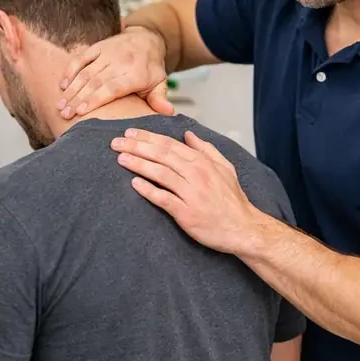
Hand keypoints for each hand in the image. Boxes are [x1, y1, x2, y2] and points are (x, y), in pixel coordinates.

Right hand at [58, 27, 173, 118]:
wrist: (147, 38)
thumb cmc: (151, 67)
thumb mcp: (159, 83)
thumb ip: (159, 98)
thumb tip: (168, 113)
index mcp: (137, 74)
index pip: (112, 88)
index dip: (95, 99)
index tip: (81, 112)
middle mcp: (121, 62)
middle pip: (95, 82)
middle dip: (78, 99)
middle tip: (64, 113)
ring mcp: (108, 52)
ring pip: (86, 72)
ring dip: (71, 89)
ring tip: (60, 105)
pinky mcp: (99, 46)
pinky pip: (82, 58)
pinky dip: (71, 71)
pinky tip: (62, 85)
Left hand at [111, 128, 264, 254]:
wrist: (242, 227)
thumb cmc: (232, 200)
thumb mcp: (224, 167)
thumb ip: (206, 149)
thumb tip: (188, 135)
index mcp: (202, 162)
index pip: (169, 144)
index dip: (148, 137)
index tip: (131, 133)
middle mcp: (196, 174)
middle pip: (161, 155)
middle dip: (137, 146)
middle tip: (117, 142)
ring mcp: (191, 193)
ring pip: (160, 174)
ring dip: (138, 164)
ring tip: (121, 158)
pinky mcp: (186, 213)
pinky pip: (164, 199)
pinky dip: (148, 190)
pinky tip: (134, 184)